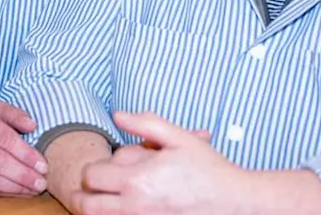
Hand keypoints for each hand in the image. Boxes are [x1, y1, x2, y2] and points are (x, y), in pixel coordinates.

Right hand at [0, 102, 46, 195]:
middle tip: (41, 181)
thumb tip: (32, 125)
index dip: (25, 153)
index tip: (42, 164)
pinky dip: (5, 192)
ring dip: (15, 187)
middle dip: (22, 174)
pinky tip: (20, 192)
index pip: (4, 139)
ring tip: (34, 189)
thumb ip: (14, 114)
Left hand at [75, 111, 245, 214]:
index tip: (109, 168)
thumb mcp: (179, 138)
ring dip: (100, 208)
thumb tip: (117, 115)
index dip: (95, 169)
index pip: (90, 176)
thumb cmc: (209, 170)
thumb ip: (145, 123)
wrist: (236, 203)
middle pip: (85, 206)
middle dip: (85, 194)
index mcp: (137, 181)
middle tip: (97, 188)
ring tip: (111, 199)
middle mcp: (134, 208)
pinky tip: (132, 206)